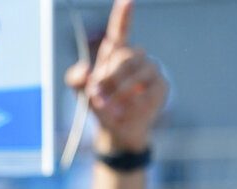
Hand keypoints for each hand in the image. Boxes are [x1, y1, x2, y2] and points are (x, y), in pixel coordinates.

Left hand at [65, 0, 168, 152]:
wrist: (115, 127)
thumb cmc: (101, 104)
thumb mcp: (81, 91)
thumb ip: (75, 78)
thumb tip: (87, 69)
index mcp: (115, 54)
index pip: (120, 31)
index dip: (123, 16)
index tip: (127, 1)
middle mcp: (136, 57)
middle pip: (123, 58)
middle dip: (107, 78)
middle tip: (96, 95)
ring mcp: (151, 70)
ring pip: (136, 74)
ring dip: (118, 92)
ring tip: (109, 106)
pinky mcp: (161, 87)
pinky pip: (146, 92)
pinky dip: (131, 104)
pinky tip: (125, 111)